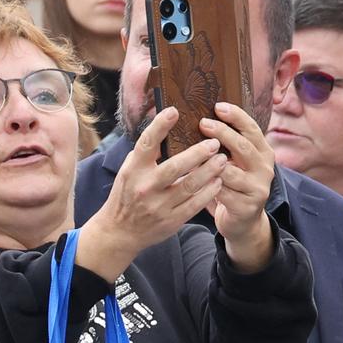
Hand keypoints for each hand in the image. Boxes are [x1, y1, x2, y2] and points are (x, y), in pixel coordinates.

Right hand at [77, 107, 225, 281]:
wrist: (120, 232)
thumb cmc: (126, 195)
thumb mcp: (128, 172)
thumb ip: (146, 155)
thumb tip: (165, 130)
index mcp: (133, 171)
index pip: (146, 144)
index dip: (159, 126)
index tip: (174, 111)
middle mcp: (145, 187)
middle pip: (175, 167)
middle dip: (197, 153)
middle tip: (215, 143)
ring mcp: (159, 206)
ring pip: (190, 186)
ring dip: (209, 171)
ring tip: (222, 160)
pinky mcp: (171, 221)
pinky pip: (195, 204)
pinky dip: (209, 192)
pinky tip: (218, 181)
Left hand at [200, 102, 274, 271]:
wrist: (243, 223)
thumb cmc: (233, 185)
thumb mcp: (236, 162)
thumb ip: (228, 144)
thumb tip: (202, 116)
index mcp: (263, 153)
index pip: (252, 129)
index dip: (236, 116)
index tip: (218, 106)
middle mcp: (265, 168)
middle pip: (243, 146)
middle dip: (223, 133)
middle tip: (203, 123)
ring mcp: (258, 188)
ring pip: (231, 171)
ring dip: (210, 161)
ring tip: (194, 151)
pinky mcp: (246, 206)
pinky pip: (222, 193)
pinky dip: (206, 185)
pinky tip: (192, 178)